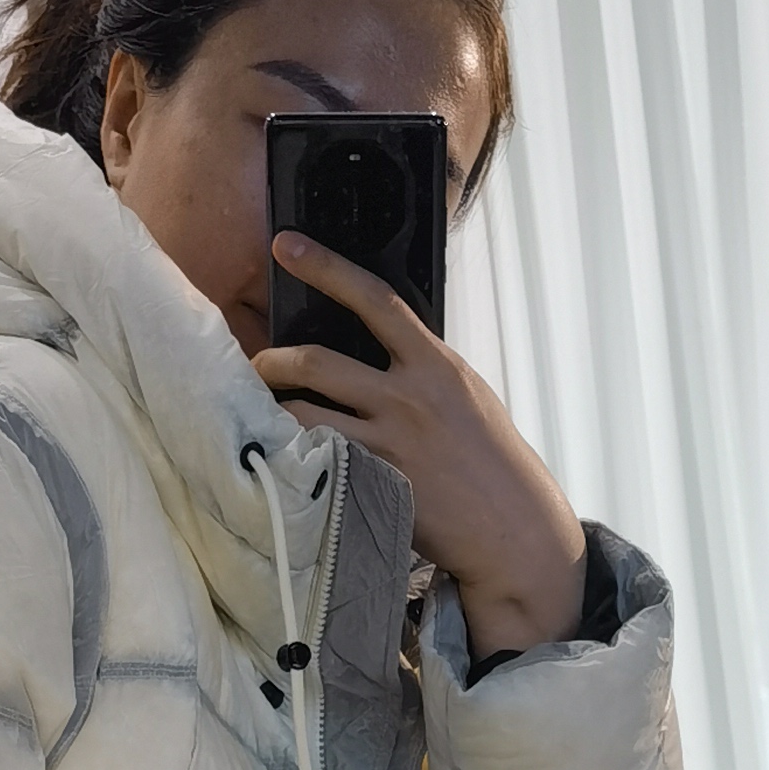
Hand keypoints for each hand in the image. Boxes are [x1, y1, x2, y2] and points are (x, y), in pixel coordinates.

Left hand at [255, 235, 587, 660]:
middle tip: (257, 363)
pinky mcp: (373, 485)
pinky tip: (278, 454)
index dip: (325, 266)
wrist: (511, 526)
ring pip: (302, 413)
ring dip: (270, 408)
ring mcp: (387, 443)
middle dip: (273, 359)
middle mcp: (408, 397)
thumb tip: (378, 344)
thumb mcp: (465, 394)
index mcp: (435, 364)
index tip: (285, 244)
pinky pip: (314, 459)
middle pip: (317, 361)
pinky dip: (290, 453)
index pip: (374, 300)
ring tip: (259, 410)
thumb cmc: (489, 457)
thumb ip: (421, 367)